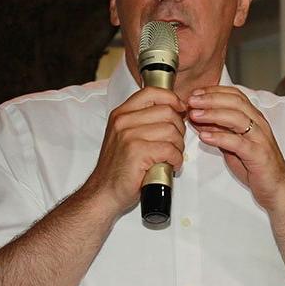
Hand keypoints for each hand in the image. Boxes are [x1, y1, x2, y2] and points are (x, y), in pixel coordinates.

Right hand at [83, 87, 186, 215]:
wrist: (104, 193)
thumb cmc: (119, 168)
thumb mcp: (125, 136)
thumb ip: (144, 121)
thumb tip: (174, 111)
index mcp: (121, 114)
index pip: (152, 93)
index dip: (172, 99)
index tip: (180, 110)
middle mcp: (123, 121)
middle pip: (167, 112)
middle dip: (179, 129)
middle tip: (175, 143)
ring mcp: (129, 136)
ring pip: (171, 131)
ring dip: (178, 146)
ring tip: (171, 156)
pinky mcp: (137, 152)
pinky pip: (170, 149)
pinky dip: (176, 159)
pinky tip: (170, 165)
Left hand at [187, 86, 284, 209]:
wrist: (277, 188)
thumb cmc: (256, 166)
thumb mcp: (233, 144)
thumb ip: (219, 130)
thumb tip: (198, 118)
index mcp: (254, 118)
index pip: (235, 95)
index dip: (214, 92)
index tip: (195, 93)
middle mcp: (259, 124)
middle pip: (235, 102)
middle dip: (210, 99)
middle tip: (191, 100)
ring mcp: (260, 139)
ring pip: (237, 118)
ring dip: (212, 114)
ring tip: (194, 115)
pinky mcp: (258, 155)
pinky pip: (238, 142)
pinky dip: (219, 137)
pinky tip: (205, 136)